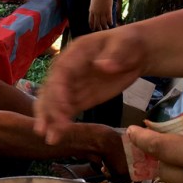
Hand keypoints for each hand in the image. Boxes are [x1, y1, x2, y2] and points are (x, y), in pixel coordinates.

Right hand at [34, 27, 147, 144]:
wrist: (136, 52)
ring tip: (51, 139)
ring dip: (51, 119)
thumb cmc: (128, 43)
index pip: (62, 72)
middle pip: (52, 88)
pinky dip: (62, 122)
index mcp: (76, 53)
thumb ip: (114, 54)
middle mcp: (69, 69)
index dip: (58, 90)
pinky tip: (58, 137)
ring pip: (55, 102)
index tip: (62, 108)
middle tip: (46, 129)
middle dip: (48, 109)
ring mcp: (74, 84)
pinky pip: (67, 110)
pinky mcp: (81, 97)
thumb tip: (103, 66)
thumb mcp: (125, 44)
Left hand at [89, 0, 114, 30]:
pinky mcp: (108, 10)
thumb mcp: (92, 1)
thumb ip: (92, 8)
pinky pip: (109, 19)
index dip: (92, 25)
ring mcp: (102, 12)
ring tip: (106, 29)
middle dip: (98, 28)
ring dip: (105, 27)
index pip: (90, 20)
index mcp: (91, 10)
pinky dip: (110, 22)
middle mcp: (96, 13)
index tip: (93, 29)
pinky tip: (111, 24)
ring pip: (103, 23)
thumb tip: (93, 12)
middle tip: (100, 31)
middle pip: (97, 23)